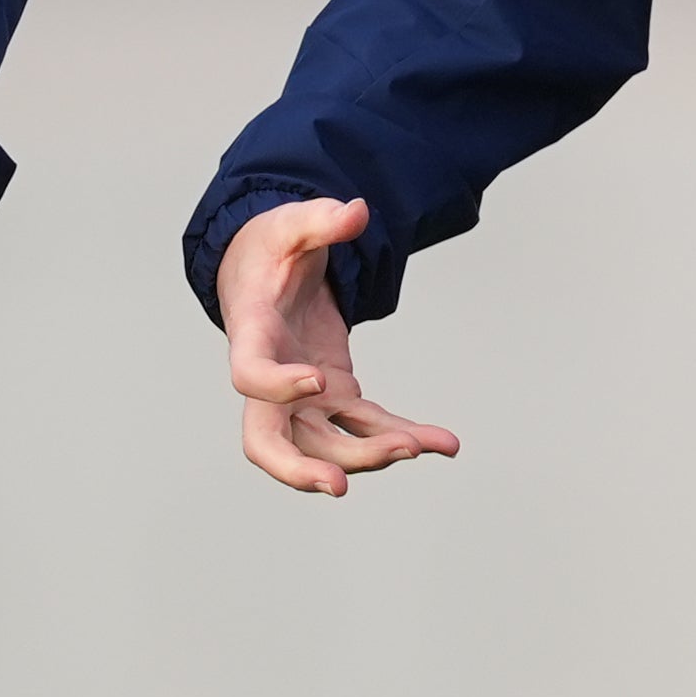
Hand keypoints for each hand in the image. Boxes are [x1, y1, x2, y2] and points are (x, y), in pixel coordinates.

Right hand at [221, 196, 460, 497]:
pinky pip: (368, 428)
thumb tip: (355, 210)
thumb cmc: (271, 250)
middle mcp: (272, 381)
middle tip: (340, 486)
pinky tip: (445, 443)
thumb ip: (320, 219)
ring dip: (371, 455)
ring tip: (424, 445)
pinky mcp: (336, 396)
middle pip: (270, 442)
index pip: (250, 374)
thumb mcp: (289, 225)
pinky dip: (404, 437)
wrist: (266, 271)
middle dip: (302, 469)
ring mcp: (303, 397)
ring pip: (328, 444)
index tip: (319, 379)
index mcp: (254, 335)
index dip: (278, 386)